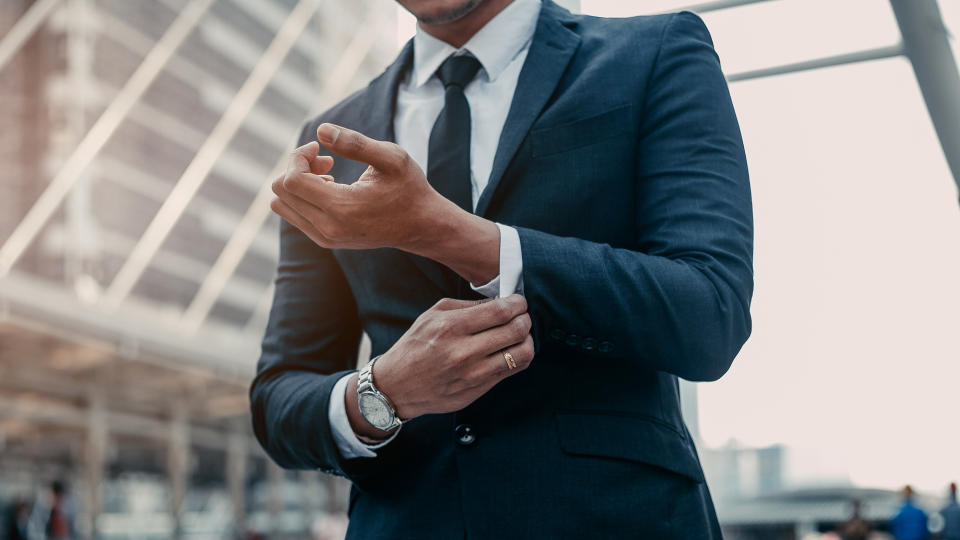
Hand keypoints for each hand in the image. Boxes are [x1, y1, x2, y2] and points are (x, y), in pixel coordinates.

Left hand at [270, 124, 500, 284]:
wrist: (421, 226)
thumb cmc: (409, 188)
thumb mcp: (392, 158)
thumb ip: (356, 143)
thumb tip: (320, 131)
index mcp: (342, 208)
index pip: (290, 180)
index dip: (298, 156)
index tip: (319, 148)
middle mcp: (328, 228)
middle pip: (281, 192)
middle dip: (297, 168)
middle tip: (326, 160)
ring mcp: (325, 238)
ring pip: (282, 205)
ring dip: (298, 183)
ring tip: (328, 174)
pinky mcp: (325, 241)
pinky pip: (293, 214)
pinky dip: (303, 196)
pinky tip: (331, 188)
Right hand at [345, 295, 533, 439]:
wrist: (397, 387)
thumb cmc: (415, 347)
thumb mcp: (432, 315)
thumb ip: (467, 306)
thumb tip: (499, 302)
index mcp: (451, 327)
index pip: (501, 311)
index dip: (517, 303)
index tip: (519, 302)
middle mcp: (464, 351)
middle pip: (516, 330)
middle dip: (525, 319)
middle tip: (522, 316)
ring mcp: (474, 374)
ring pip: (522, 354)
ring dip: (527, 339)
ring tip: (520, 334)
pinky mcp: (479, 390)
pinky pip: (512, 371)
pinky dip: (519, 357)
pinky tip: (512, 350)